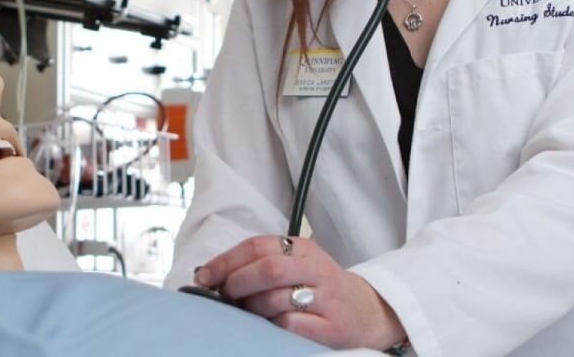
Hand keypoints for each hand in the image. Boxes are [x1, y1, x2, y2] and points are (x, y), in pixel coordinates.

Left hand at [194, 235, 405, 349]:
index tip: (204, 275)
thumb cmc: (321, 288)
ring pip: (276, 299)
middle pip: (268, 269)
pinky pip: (290, 325)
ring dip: (252, 307)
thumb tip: (212, 274)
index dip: (226, 261)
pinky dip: (273, 326)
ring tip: (249, 312)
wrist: (369, 312)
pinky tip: (271, 326)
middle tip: (224, 295)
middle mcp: (316, 269)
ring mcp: (326, 299)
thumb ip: (262, 263)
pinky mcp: (331, 328)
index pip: (258, 246)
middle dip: (237, 282)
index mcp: (303, 249)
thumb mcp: (298, 264)